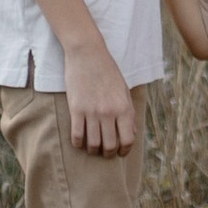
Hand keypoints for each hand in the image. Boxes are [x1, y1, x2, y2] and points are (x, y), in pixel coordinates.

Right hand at [64, 32, 138, 158]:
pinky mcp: (76, 109)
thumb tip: (131, 134)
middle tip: (105, 152)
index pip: (128, 140)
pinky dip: (78, 143)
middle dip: (108, 153)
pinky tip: (80, 142)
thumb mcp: (124, 91)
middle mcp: (109, 112)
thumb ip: (129, 113)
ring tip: (93, 147)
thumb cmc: (108, 72)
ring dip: (93, 150)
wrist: (88, 54)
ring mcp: (92, 112)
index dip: (124, 150)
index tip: (120, 153)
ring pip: (93, 144)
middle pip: (109, 145)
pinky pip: (77, 135)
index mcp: (124, 108)